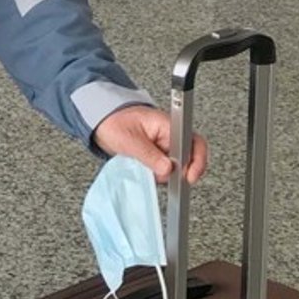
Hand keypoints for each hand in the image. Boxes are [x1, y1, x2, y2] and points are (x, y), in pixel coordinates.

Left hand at [94, 105, 208, 184]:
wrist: (101, 122)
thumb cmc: (113, 122)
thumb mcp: (129, 140)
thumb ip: (149, 155)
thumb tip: (168, 170)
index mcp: (167, 125)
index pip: (194, 142)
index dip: (197, 161)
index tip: (189, 177)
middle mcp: (170, 135)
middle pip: (188, 159)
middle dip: (175, 172)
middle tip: (158, 174)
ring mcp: (165, 146)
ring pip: (176, 168)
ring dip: (163, 174)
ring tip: (144, 167)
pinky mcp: (158, 155)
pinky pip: (164, 169)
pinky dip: (156, 174)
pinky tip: (143, 168)